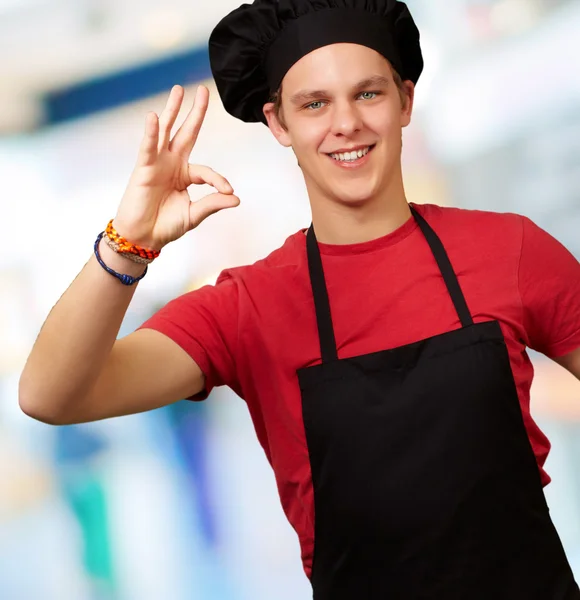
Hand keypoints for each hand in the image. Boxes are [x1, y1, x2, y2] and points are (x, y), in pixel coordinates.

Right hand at [112, 84, 239, 249]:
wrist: (144, 237)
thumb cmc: (166, 225)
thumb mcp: (194, 214)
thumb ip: (213, 204)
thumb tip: (236, 198)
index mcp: (186, 175)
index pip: (207, 172)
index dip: (219, 181)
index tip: (228, 192)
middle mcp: (172, 164)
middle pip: (186, 133)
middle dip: (195, 113)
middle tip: (203, 91)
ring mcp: (158, 163)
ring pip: (166, 132)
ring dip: (172, 110)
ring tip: (179, 90)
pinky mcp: (144, 168)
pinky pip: (149, 147)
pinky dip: (151, 132)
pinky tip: (154, 116)